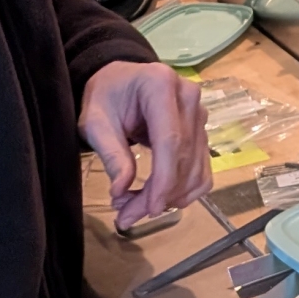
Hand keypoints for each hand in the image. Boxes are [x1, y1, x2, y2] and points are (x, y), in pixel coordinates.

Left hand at [81, 59, 210, 228]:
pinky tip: (160, 199)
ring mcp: (200, 114)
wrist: (121, 82)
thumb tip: (121, 190)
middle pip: (184, 158)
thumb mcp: (95, 122)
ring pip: (196, 169)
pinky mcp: (202, 132)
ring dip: (170, 197)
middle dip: (159, 195)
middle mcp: (189, 97)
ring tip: (135, 207)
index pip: (171, 141)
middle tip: (126, 216)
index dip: (163, 180)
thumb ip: (110, 153)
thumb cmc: (105, 97)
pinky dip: (184, 192)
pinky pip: (202, 171)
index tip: (149, 210)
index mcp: (160, 85)